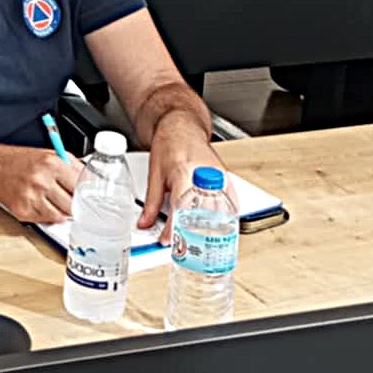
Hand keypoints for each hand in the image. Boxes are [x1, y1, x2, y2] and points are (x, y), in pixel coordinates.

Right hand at [0, 146, 81, 223]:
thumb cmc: (22, 162)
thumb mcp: (50, 154)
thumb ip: (72, 166)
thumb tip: (90, 180)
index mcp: (51, 164)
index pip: (80, 186)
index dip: (84, 192)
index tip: (87, 196)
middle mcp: (41, 181)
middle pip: (72, 204)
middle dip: (74, 204)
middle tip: (72, 200)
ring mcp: (32, 198)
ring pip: (61, 215)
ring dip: (62, 211)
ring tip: (57, 202)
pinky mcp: (24, 211)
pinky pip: (47, 220)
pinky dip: (49, 216)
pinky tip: (44, 205)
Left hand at [140, 110, 226, 241]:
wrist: (182, 125)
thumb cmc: (168, 144)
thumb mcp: (154, 173)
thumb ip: (151, 202)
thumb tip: (143, 223)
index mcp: (182, 172)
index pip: (180, 207)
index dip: (175, 228)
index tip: (169, 241)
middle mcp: (202, 174)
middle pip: (203, 210)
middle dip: (195, 231)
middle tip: (187, 247)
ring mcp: (217, 175)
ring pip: (220, 206)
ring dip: (212, 226)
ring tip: (204, 243)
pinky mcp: (224, 176)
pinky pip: (229, 199)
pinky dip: (226, 214)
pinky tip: (222, 226)